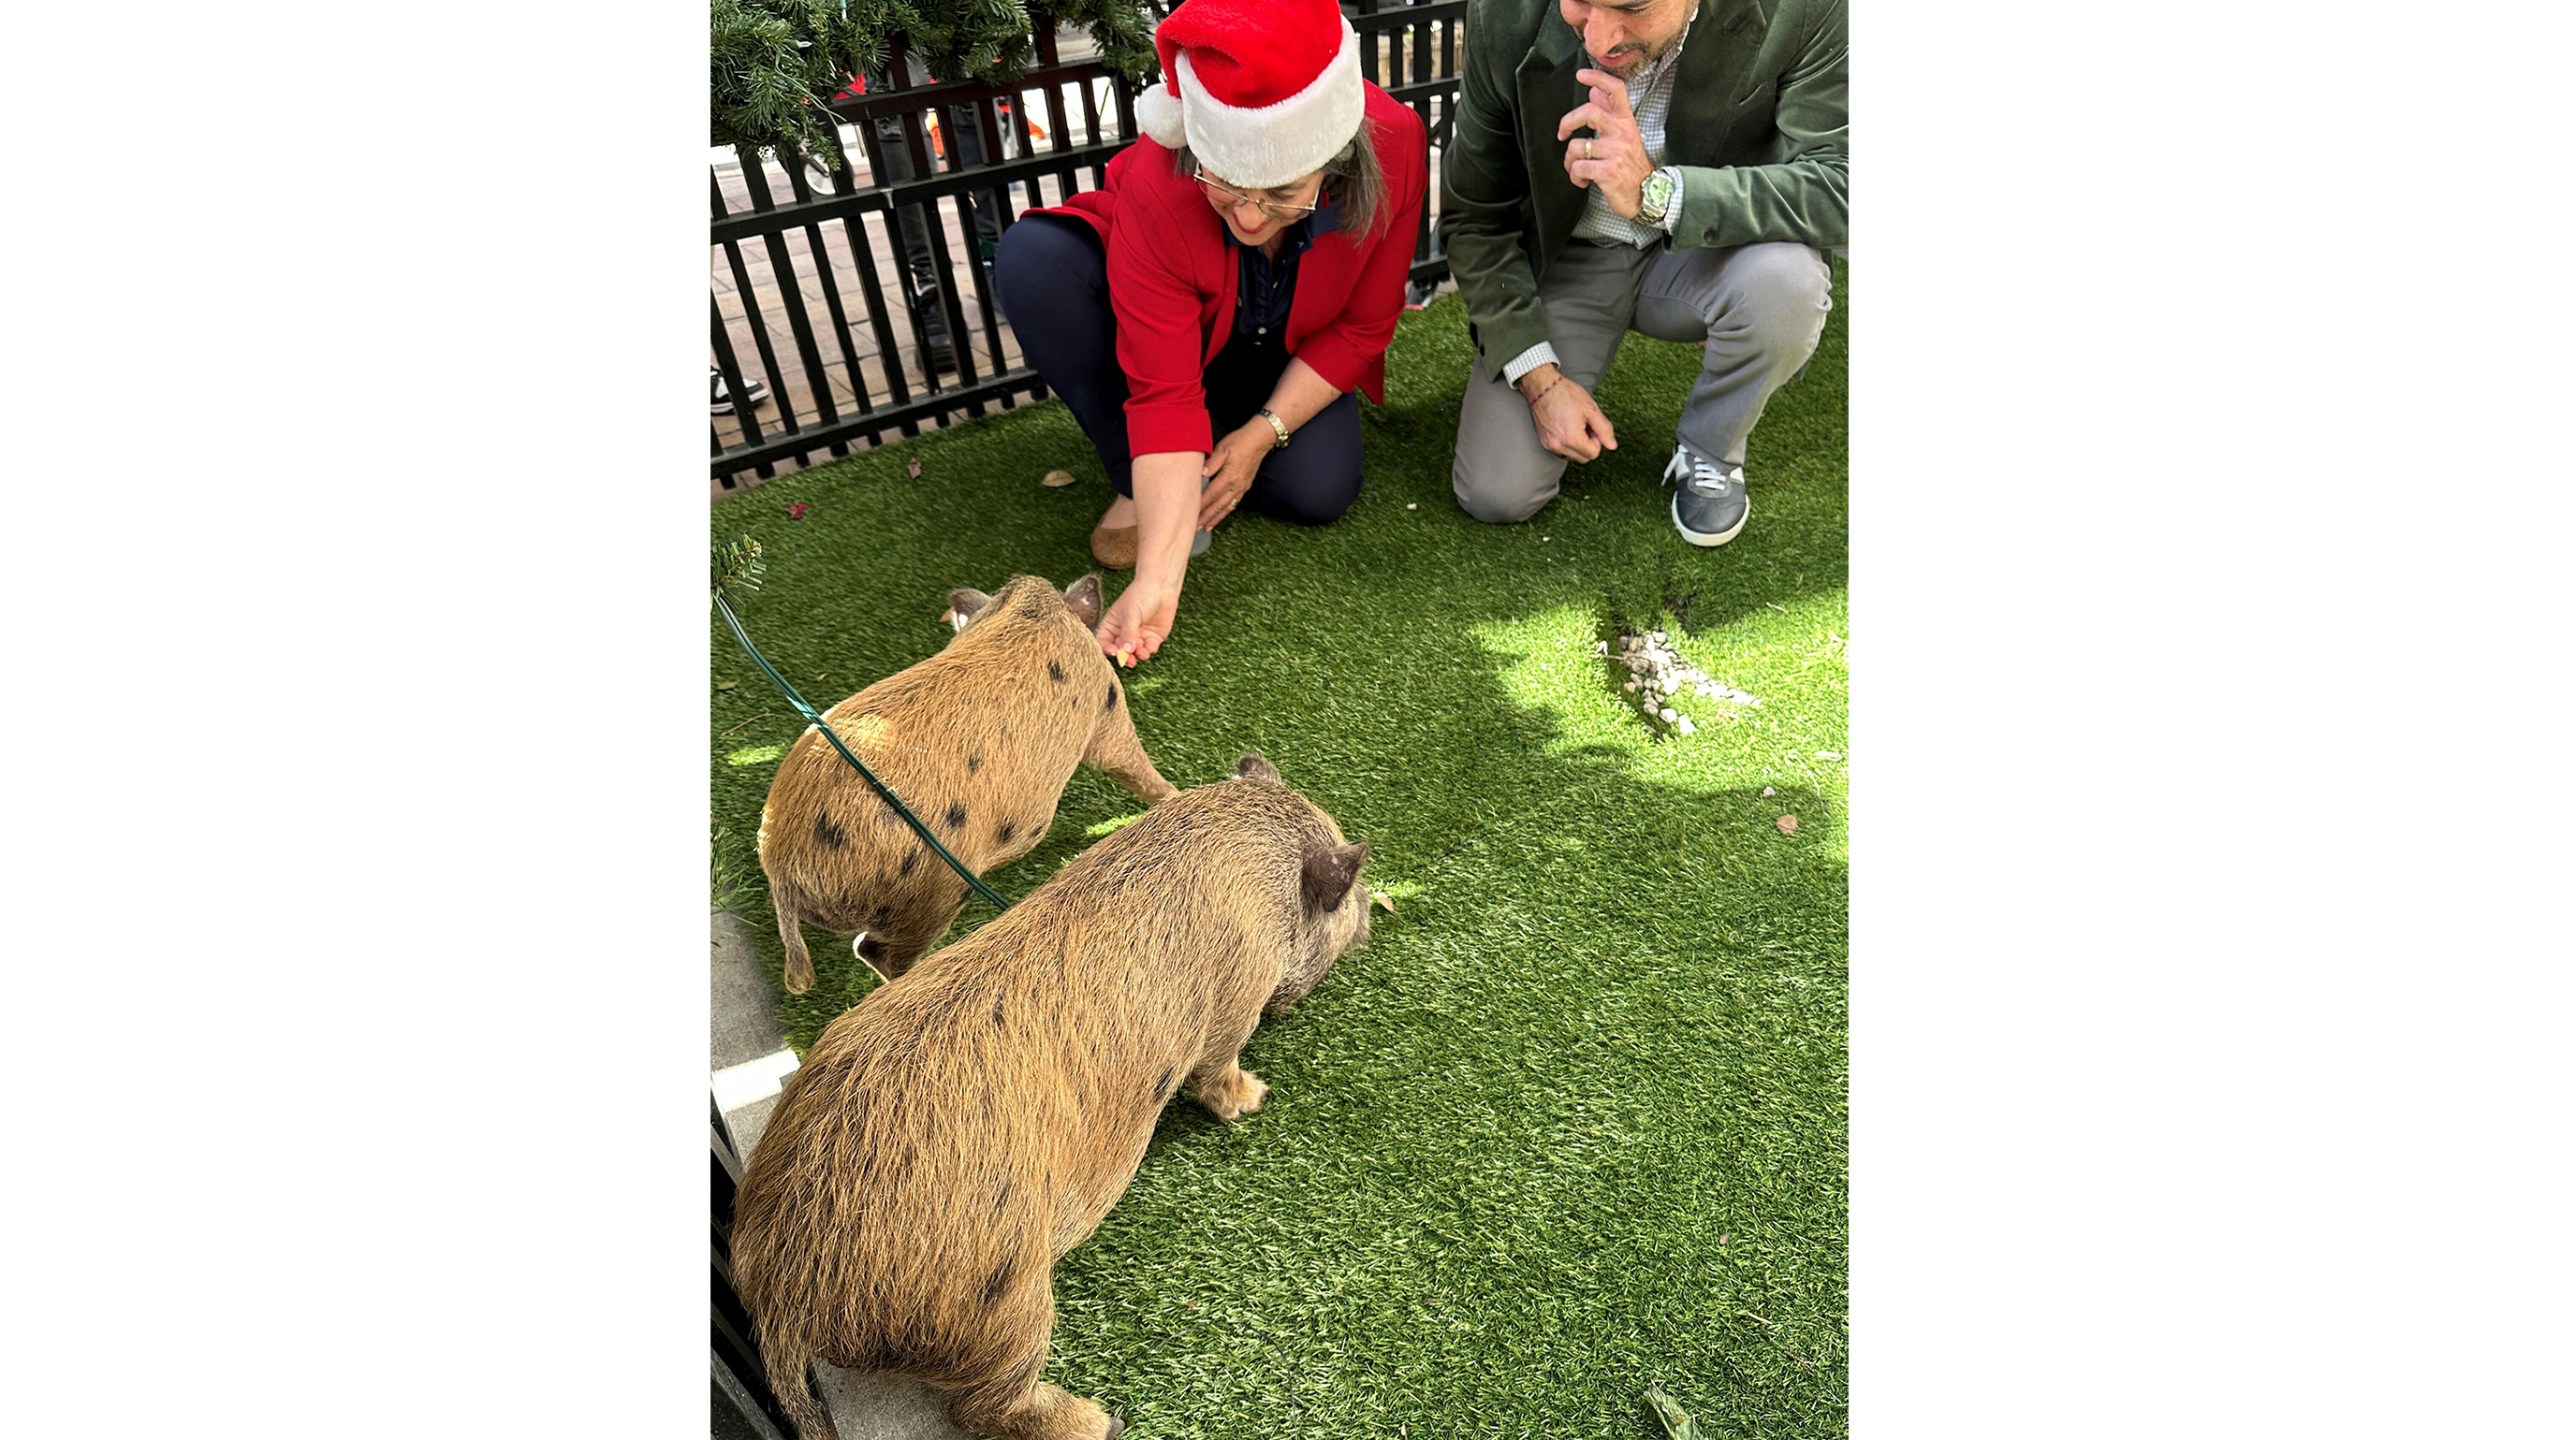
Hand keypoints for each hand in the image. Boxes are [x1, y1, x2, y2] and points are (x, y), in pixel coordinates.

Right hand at [1095, 573, 1181, 666]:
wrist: (1162, 586)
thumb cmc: (1141, 595)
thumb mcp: (1131, 614)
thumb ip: (1127, 634)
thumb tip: (1124, 652)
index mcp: (1112, 624)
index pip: (1104, 641)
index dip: (1107, 649)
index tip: (1114, 652)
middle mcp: (1124, 632)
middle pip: (1120, 650)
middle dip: (1124, 656)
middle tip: (1129, 660)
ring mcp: (1138, 636)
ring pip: (1135, 653)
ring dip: (1137, 656)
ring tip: (1142, 653)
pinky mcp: (1152, 638)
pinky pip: (1148, 649)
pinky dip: (1148, 651)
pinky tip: (1150, 648)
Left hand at [1199, 422, 1272, 529]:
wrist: (1260, 440)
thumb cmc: (1240, 441)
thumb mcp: (1223, 448)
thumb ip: (1212, 463)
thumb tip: (1201, 474)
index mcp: (1229, 477)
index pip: (1211, 494)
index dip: (1201, 505)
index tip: (1191, 513)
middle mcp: (1236, 485)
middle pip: (1218, 506)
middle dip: (1206, 517)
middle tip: (1195, 527)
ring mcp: (1242, 487)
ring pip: (1227, 507)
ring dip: (1216, 518)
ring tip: (1206, 527)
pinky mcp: (1245, 486)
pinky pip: (1234, 503)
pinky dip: (1226, 511)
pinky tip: (1221, 515)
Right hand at [1523, 368, 1616, 462]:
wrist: (1543, 387)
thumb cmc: (1566, 394)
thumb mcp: (1591, 409)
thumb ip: (1604, 429)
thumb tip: (1612, 445)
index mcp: (1572, 439)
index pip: (1593, 454)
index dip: (1597, 440)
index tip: (1591, 427)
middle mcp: (1559, 445)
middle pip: (1583, 458)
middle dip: (1587, 445)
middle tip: (1585, 427)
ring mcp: (1549, 445)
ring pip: (1572, 456)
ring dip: (1577, 446)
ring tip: (1574, 426)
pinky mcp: (1544, 442)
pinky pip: (1561, 451)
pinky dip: (1567, 443)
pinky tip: (1566, 427)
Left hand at [1559, 69, 1648, 219]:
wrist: (1647, 195)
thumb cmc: (1631, 165)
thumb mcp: (1624, 136)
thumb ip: (1608, 113)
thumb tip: (1594, 91)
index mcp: (1626, 122)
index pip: (1616, 91)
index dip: (1597, 78)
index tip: (1581, 75)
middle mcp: (1622, 133)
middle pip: (1589, 112)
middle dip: (1567, 122)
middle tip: (1562, 134)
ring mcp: (1615, 152)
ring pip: (1577, 146)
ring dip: (1570, 161)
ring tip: (1578, 168)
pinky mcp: (1608, 171)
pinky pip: (1578, 168)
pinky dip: (1575, 177)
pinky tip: (1584, 181)